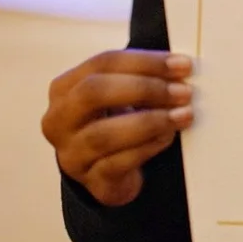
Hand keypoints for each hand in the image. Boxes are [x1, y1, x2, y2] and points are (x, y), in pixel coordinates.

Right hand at [41, 49, 194, 205]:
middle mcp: (59, 119)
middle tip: (183, 92)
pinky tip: (167, 137)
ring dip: (150, 121)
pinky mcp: (89, 180)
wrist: (106, 170)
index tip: (182, 65)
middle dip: (144, 89)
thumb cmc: (115, 120)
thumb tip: (180, 68)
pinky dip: (147, 147)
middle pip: (94, 92)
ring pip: (104, 134)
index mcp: (65, 87)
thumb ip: (140, 77)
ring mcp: (70, 152)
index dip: (145, 61)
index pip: (103, 63)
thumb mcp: (118, 93)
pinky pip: (117, 163)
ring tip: (183, 115)